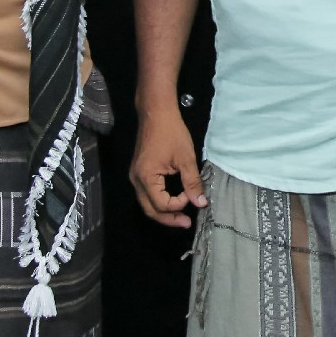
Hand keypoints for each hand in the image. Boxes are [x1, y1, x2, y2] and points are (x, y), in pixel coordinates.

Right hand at [128, 104, 205, 228]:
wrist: (156, 113)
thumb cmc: (172, 133)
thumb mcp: (186, 158)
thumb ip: (192, 183)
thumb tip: (200, 203)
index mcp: (146, 177)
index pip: (161, 204)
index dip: (179, 204)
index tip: (192, 194)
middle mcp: (136, 180)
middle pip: (150, 209)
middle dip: (168, 219)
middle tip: (187, 223)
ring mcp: (135, 176)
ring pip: (147, 204)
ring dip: (163, 212)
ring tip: (181, 217)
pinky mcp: (139, 172)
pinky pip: (147, 194)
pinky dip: (159, 201)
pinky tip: (172, 202)